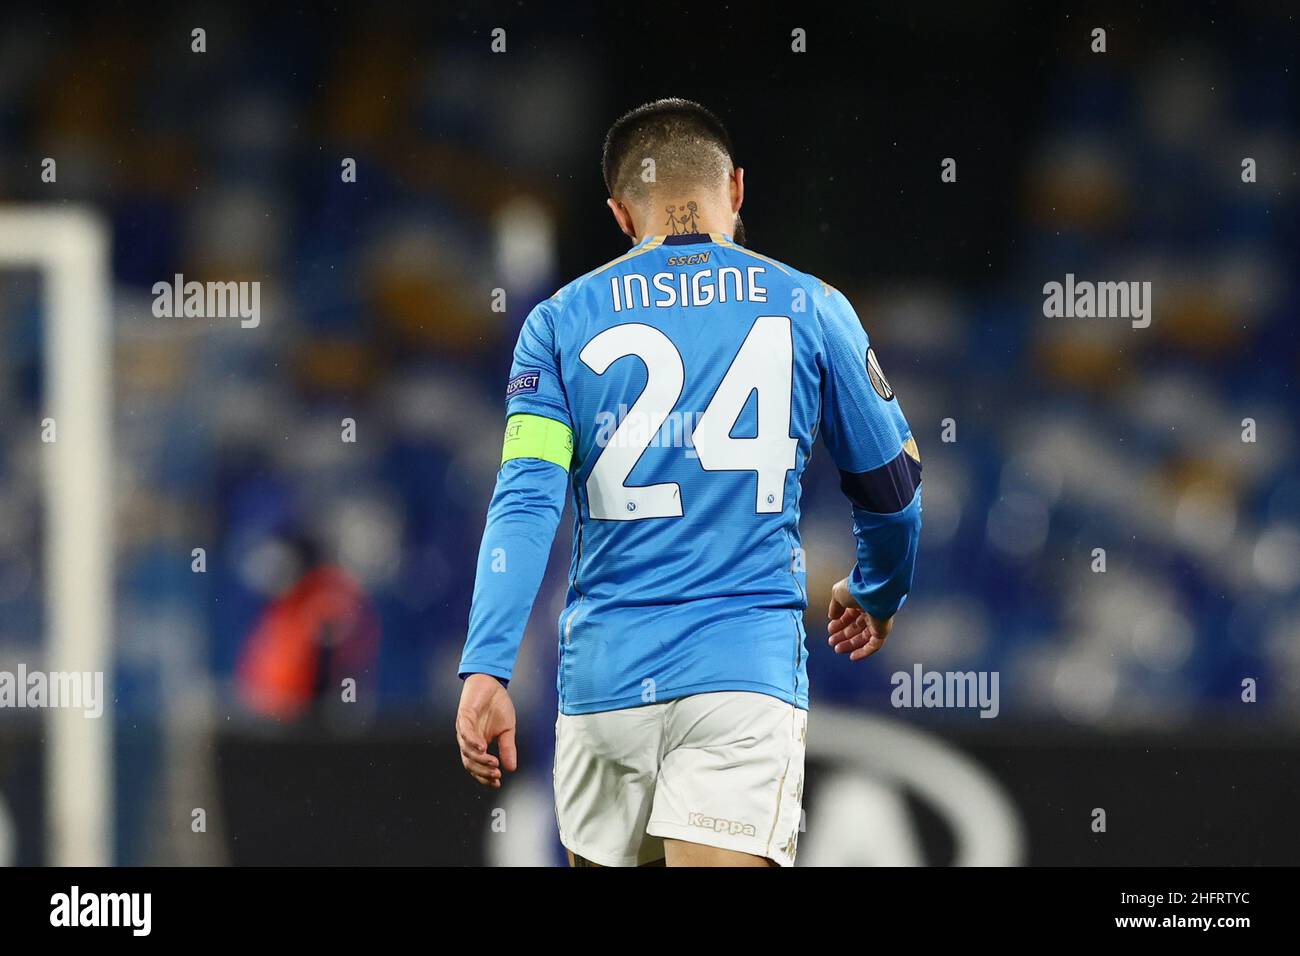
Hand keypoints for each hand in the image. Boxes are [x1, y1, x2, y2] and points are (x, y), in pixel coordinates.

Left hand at [455, 674, 517, 788]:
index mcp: (477, 744)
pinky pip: (465, 732)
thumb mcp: (507, 730)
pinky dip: (473, 741)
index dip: (485, 777)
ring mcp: (464, 728)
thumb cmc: (497, 705)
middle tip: (496, 775)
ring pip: (466, 750)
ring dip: (479, 759)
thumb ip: (507, 748)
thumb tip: (511, 767)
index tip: (497, 783)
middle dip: (482, 772)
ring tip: (493, 763)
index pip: (477, 766)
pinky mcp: (464, 716)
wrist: (492, 683)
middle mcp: (468, 739)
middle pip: (469, 763)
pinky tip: (483, 747)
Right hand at [827, 576, 893, 661]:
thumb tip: (832, 616)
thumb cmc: (857, 588)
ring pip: (863, 638)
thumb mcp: (837, 594)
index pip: (849, 615)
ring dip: (850, 644)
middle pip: (855, 628)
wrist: (873, 589)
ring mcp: (877, 621)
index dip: (839, 624)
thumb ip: (834, 607)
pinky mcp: (882, 631)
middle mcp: (869, 611)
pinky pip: (873, 645)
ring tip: (837, 648)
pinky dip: (863, 652)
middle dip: (842, 635)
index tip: (830, 630)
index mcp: (860, 600)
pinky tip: (853, 656)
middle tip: (832, 641)